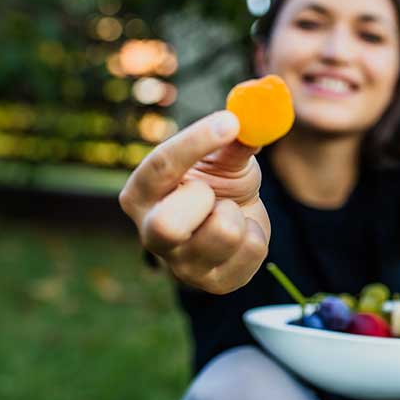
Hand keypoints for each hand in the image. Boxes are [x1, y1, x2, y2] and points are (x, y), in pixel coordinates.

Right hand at [118, 111, 269, 293]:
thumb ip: (233, 140)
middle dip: (205, 201)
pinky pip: (252, 250)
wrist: (236, 220)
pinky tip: (243, 233)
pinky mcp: (215, 284)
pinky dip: (257, 232)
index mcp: (142, 194)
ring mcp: (182, 265)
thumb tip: (251, 115)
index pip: (159, 167)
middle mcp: (151, 234)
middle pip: (167, 226)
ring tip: (230, 211)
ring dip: (239, 213)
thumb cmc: (219, 182)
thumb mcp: (223, 155)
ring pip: (223, 233)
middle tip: (214, 192)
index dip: (196, 142)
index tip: (230, 121)